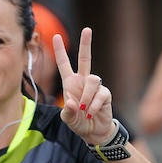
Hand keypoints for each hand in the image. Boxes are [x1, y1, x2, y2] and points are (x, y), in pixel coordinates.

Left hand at [54, 27, 114, 144]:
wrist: (95, 132)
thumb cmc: (79, 123)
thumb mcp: (68, 120)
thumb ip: (68, 112)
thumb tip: (72, 102)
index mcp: (71, 84)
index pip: (64, 64)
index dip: (60, 51)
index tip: (56, 36)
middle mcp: (83, 82)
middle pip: (86, 59)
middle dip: (86, 44)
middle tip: (87, 29)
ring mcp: (95, 87)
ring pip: (93, 79)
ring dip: (87, 96)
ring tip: (84, 110)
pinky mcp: (105, 95)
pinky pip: (101, 94)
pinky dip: (94, 105)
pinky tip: (91, 113)